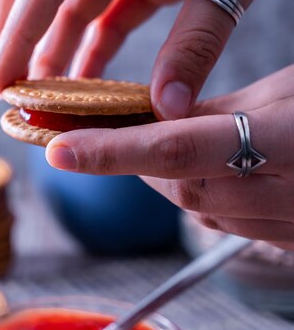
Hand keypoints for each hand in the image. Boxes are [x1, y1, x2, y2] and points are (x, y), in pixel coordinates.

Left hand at [44, 65, 293, 248]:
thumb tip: (161, 115)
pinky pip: (221, 220)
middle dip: (132, 161)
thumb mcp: (289, 90)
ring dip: (162, 177)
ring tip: (154, 144)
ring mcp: (284, 224)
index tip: (58, 150)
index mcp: (286, 141)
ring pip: (193, 206)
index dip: (111, 151)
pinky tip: (201, 169)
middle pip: (175, 184)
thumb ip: (223, 109)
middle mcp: (281, 192)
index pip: (175, 148)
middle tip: (104, 133)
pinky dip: (197, 193)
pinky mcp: (284, 239)